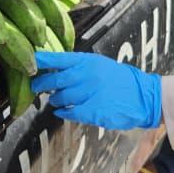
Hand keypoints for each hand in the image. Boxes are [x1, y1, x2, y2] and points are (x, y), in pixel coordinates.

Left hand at [31, 51, 160, 130]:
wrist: (144, 96)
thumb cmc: (120, 80)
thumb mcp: (100, 65)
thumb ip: (79, 67)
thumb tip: (55, 71)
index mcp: (88, 61)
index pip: (59, 59)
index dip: (42, 60)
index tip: (29, 60)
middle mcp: (87, 75)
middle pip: (55, 81)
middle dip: (41, 85)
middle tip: (35, 87)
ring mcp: (89, 93)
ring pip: (61, 99)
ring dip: (56, 100)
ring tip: (57, 100)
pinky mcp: (93, 111)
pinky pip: (70, 113)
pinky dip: (63, 113)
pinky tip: (62, 112)